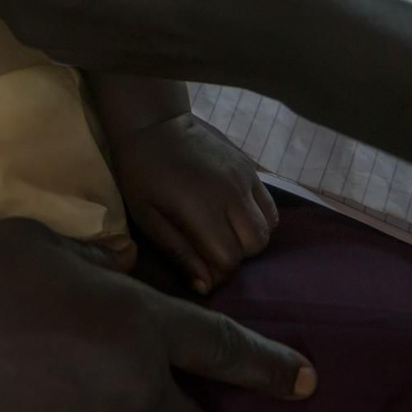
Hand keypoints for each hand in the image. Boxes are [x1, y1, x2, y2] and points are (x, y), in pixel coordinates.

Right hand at [0, 219, 313, 411]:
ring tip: (107, 398)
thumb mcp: (33, 241)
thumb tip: (116, 278)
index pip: (222, 345)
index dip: (271, 365)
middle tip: (201, 410)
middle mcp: (130, 389)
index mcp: (131, 322)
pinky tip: (64, 407)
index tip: (307, 380)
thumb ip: (92, 262)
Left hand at [110, 114, 278, 295]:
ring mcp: (246, 178)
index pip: (229, 259)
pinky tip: (236, 215)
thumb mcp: (148, 217)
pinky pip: (270, 206)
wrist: (153, 125)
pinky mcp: (251, 168)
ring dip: (250, 239)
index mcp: (203, 209)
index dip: (216, 273)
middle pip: (256, 245)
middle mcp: (232, 194)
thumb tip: (205, 287)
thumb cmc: (142, 174)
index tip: (200, 269)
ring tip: (225, 232)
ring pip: (268, 227)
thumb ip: (179, 252)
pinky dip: (259, 219)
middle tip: (212, 249)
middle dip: (237, 257)